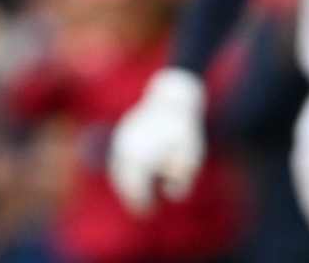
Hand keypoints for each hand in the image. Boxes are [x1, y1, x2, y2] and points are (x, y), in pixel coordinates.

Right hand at [108, 68, 206, 214]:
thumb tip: (171, 194)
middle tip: (142, 210)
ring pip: (118, 168)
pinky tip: (133, 178)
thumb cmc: (183, 128)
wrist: (172, 95)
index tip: (147, 213)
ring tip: (137, 198)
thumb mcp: (190, 155)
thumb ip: (182, 177)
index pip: (134, 186)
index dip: (140, 202)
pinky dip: (123, 171)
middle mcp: (126, 146)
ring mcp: (122, 138)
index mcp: (140, 154)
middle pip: (122, 179)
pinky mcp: (124, 132)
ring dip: (124, 184)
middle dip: (130, 196)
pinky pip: (119, 158)